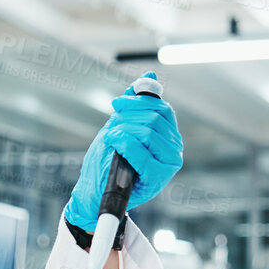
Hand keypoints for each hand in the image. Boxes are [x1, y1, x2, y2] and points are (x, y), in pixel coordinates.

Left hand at [63, 86, 182, 231]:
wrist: (94, 191)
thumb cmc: (108, 159)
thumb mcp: (121, 125)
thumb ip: (137, 103)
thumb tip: (149, 77)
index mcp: (168, 135)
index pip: (162, 108)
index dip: (139, 100)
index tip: (117, 103)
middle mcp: (174, 149)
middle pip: (155, 117)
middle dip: (127, 117)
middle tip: (111, 128)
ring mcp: (169, 163)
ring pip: (148, 131)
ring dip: (122, 130)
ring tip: (111, 140)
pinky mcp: (158, 177)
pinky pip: (141, 149)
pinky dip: (123, 143)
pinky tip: (113, 145)